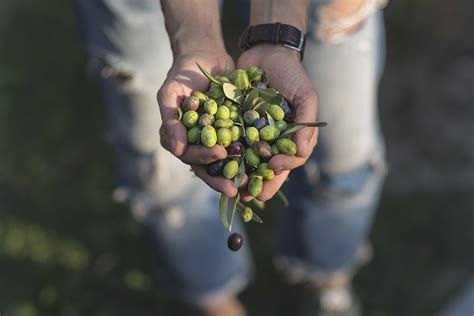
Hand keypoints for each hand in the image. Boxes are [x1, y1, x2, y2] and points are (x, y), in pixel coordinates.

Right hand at [156, 52, 241, 196]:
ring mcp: (214, 138)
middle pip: (207, 165)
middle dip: (221, 177)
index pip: (189, 155)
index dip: (203, 158)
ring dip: (236, 173)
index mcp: (179, 138)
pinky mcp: (231, 131)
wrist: (204, 55)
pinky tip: (262, 163)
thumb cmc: (182, 74)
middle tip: (236, 187)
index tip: (220, 154)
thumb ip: (171, 120)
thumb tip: (176, 150)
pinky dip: (249, 156)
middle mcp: (196, 142)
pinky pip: (240, 146)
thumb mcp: (170, 93)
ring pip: (224, 161)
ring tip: (251, 184)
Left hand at [237, 45, 319, 200]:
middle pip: (264, 167)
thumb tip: (303, 154)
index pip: (289, 161)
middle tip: (248, 196)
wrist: (267, 52)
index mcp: (290, 138)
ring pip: (245, 160)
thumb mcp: (306, 96)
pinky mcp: (234, 124)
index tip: (273, 169)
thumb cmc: (292, 75)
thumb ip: (306, 124)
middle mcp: (271, 140)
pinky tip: (215, 162)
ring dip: (238, 174)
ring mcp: (252, 133)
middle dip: (257, 182)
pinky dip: (223, 153)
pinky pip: (229, 141)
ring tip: (230, 186)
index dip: (281, 169)